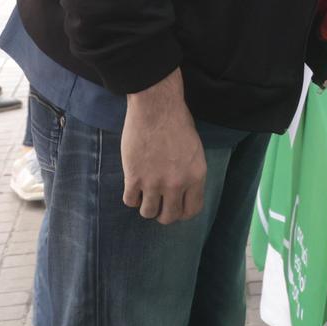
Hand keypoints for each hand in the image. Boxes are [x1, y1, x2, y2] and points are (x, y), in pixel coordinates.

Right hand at [121, 72, 206, 223]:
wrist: (156, 109)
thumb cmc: (178, 123)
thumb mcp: (194, 151)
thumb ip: (190, 173)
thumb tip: (182, 191)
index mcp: (196, 176)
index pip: (192, 210)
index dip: (182, 212)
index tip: (175, 207)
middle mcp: (177, 184)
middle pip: (169, 217)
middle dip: (163, 214)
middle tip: (158, 204)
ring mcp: (154, 182)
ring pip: (148, 213)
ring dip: (146, 206)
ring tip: (145, 194)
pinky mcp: (134, 177)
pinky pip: (130, 201)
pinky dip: (131, 197)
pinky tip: (133, 186)